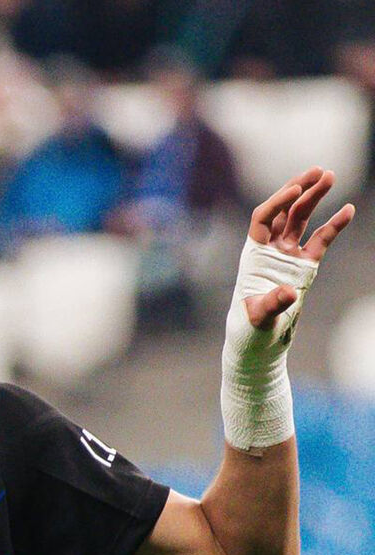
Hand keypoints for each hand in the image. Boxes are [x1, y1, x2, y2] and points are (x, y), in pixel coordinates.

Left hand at [244, 166, 354, 329]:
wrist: (258, 339)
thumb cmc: (251, 327)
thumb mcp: (259, 316)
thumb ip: (273, 303)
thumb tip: (290, 293)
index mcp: (254, 253)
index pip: (263, 217)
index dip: (277, 201)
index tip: (296, 188)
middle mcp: (270, 249)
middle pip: (285, 211)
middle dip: (300, 189)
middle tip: (319, 170)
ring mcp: (288, 254)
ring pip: (301, 219)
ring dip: (314, 197)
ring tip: (330, 175)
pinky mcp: (304, 265)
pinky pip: (321, 240)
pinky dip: (334, 225)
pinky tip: (348, 209)